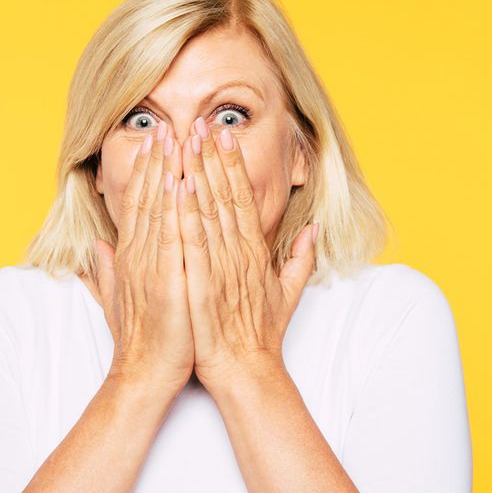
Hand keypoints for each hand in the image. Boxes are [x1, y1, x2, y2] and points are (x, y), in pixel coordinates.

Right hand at [93, 121, 193, 391]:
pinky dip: (177, 211)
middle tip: (167, 126)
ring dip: (168, 173)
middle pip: (149, 199)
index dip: (148, 173)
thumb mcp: (120, 299)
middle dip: (158, 162)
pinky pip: (173, 239)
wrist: (144, 374)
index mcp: (132, 258)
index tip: (157, 142)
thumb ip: (108, 271)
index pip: (140, 206)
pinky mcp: (166, 282)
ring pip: (160, 211)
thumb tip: (98, 248)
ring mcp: (151, 267)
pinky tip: (184, 184)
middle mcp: (138, 257)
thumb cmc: (141, 340)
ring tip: (177, 141)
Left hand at [176, 116, 319, 393]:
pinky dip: (186, 214)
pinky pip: (194, 243)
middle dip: (212, 157)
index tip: (221, 134)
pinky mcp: (204, 284)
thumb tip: (312, 232)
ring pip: (209, 211)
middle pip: (225, 195)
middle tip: (200, 121)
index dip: (232, 163)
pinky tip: (178, 188)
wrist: (246, 370)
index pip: (242, 198)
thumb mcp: (287, 293)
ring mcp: (222, 268)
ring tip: (186, 141)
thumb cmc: (261, 336)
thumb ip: (301, 259)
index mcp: (256, 253)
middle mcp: (240, 254)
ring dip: (197, 174)